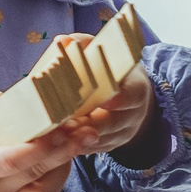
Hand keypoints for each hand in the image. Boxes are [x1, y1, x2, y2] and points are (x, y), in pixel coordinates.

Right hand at [0, 90, 96, 191]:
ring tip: (70, 147)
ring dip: (63, 173)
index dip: (42, 145)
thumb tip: (3, 97)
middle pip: (39, 177)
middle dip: (68, 153)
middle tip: (89, 131)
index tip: (65, 126)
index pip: (14, 160)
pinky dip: (55, 191)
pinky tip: (55, 170)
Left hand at [55, 34, 157, 152]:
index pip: (130, 96)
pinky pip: (90, 150)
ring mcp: (121, 134)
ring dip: (75, 137)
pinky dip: (73, 145)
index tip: (101, 99)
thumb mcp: (103, 52)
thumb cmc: (109, 68)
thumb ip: (83, 45)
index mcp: (136, 89)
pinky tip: (55, 140)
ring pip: (98, 140)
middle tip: (64, 120)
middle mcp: (132, 115)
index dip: (117, 99)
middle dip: (86, 122)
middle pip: (110, 123)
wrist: (128, 94)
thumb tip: (62, 41)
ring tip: (54, 130)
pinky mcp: (108, 146)